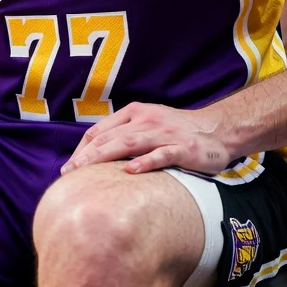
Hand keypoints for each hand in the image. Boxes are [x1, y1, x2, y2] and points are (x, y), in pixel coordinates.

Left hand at [61, 103, 233, 175]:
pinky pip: (162, 155)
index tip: (68, 168)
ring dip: (105, 156)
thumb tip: (93, 159)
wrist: (218, 131)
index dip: (81, 148)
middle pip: (110, 137)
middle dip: (86, 155)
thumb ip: (125, 136)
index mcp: (134, 113)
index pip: (100, 130)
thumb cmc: (177, 132)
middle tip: (69, 173)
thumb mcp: (148, 126)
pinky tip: (131, 171)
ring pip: (129, 143)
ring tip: (86, 170)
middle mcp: (147, 120)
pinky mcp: (183, 147)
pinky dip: (146, 162)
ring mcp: (165, 133)